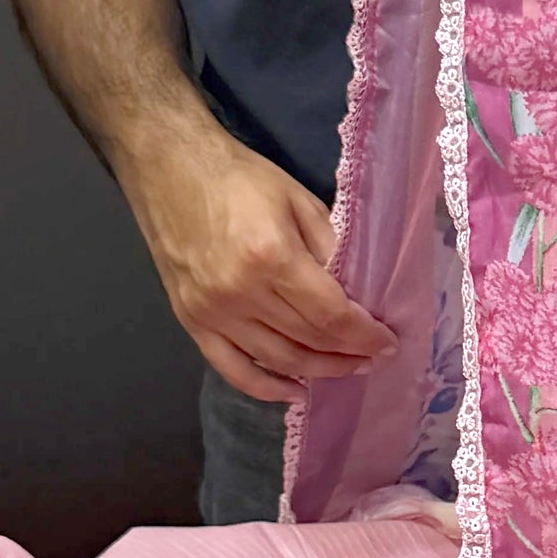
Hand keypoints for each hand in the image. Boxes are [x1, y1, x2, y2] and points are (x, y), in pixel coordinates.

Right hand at [124, 129, 396, 402]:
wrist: (169, 166)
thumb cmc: (238, 177)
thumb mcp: (298, 200)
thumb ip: (330, 248)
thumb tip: (358, 293)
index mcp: (271, 257)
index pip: (331, 314)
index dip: (364, 335)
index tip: (387, 344)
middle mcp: (240, 292)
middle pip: (307, 340)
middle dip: (348, 354)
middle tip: (373, 357)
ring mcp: (212, 311)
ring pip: (277, 359)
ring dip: (316, 371)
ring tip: (345, 369)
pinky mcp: (191, 320)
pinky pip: (232, 368)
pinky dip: (265, 387)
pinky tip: (294, 391)